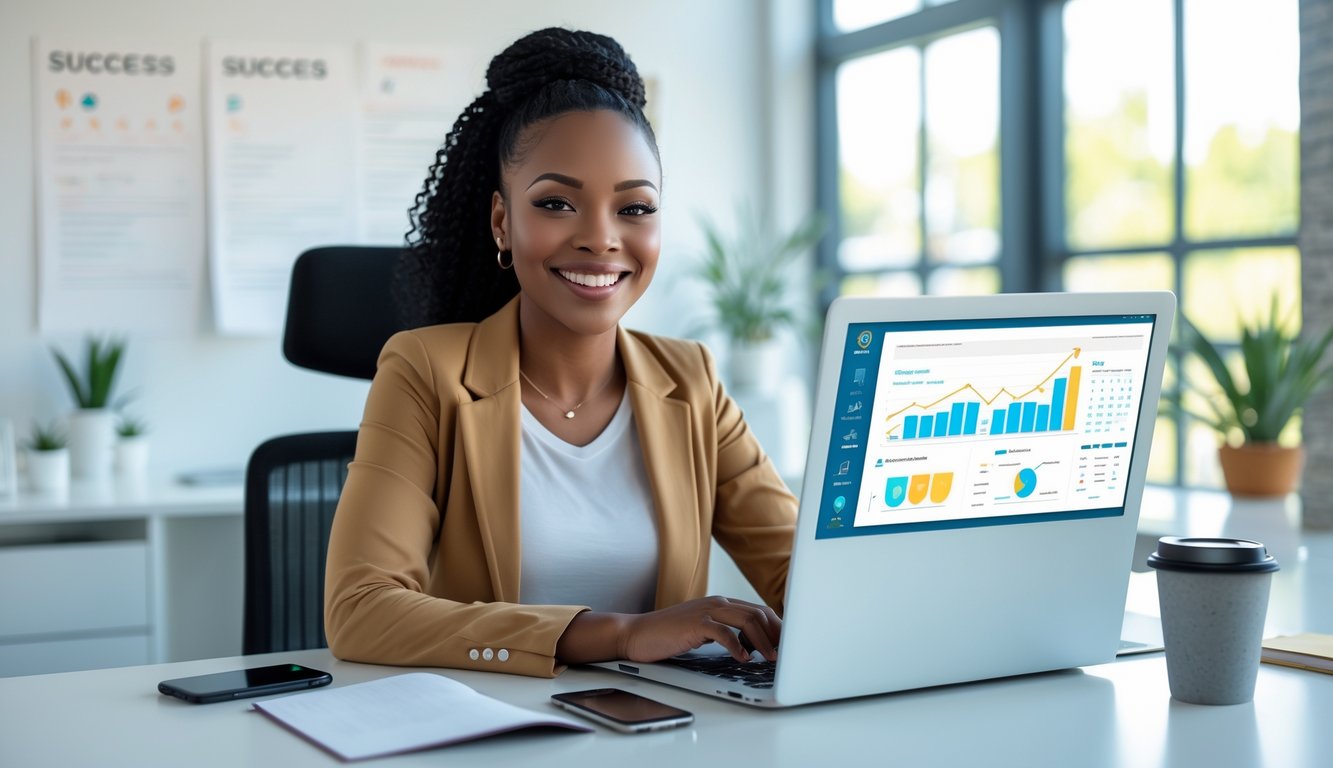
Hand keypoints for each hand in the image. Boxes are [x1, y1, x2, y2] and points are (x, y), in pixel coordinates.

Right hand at [619, 596, 780, 662]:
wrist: (636, 633)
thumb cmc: (668, 635)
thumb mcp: (702, 630)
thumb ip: (724, 631)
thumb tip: (751, 645)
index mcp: (720, 604)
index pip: (758, 611)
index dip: (777, 627)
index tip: (787, 645)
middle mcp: (717, 603)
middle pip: (759, 613)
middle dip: (777, 634)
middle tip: (787, 654)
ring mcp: (706, 611)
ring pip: (747, 620)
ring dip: (764, 641)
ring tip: (771, 658)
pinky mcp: (695, 624)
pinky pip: (725, 633)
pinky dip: (738, 647)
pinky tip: (743, 659)